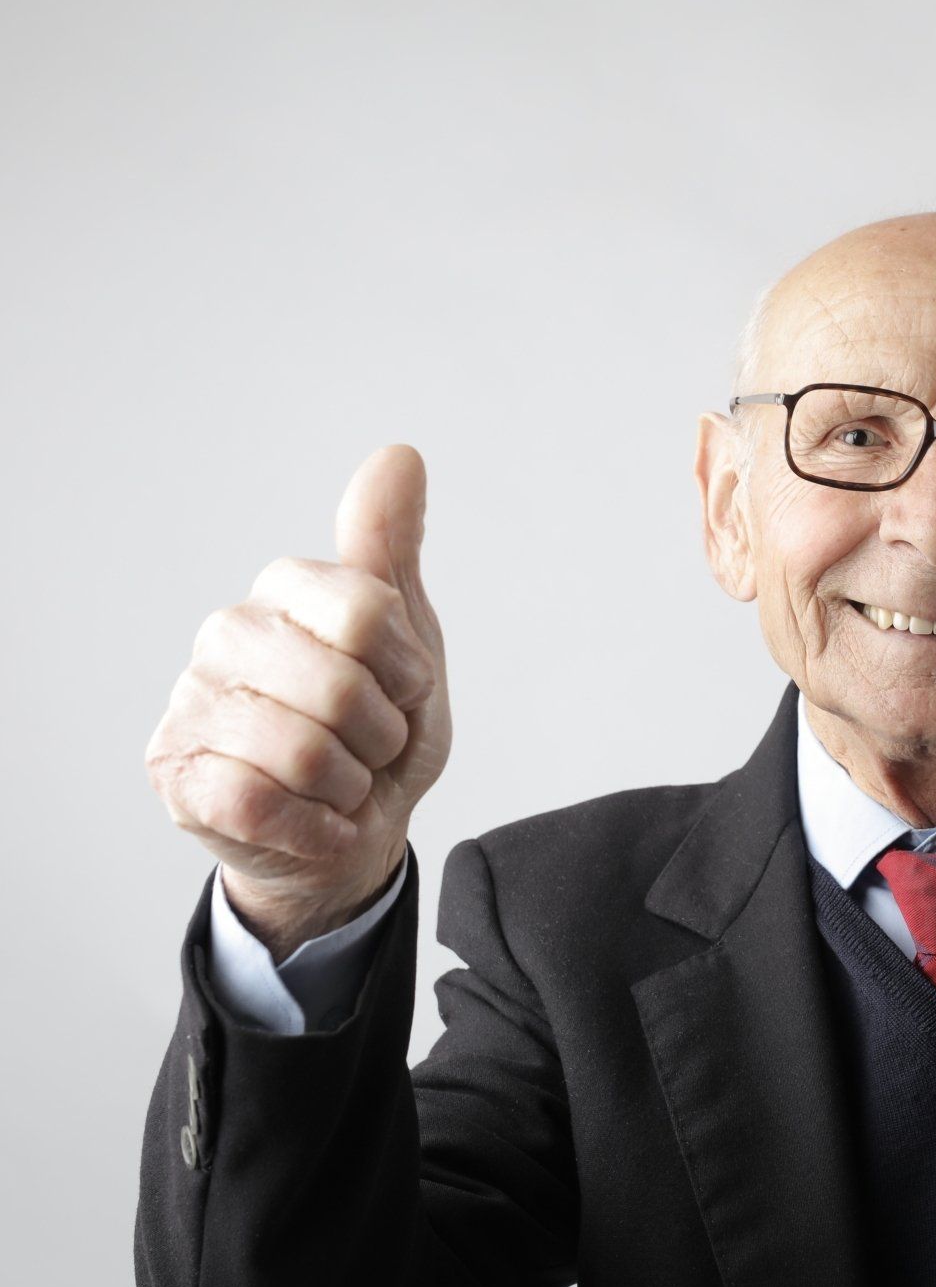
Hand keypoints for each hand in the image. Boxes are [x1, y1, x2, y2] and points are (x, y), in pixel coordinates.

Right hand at [146, 445, 450, 956]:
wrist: (355, 831)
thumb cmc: (379, 729)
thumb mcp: (408, 639)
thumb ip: (394, 550)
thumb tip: (399, 455)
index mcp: (287, 589)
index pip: (368, 611)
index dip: (407, 670)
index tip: (403, 687)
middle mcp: (226, 633)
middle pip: (340, 688)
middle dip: (381, 737)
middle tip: (370, 746)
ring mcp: (192, 702)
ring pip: (304, 753)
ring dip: (350, 787)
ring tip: (340, 781)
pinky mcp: (176, 773)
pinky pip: (262, 802)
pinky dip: (315, 826)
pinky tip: (313, 818)